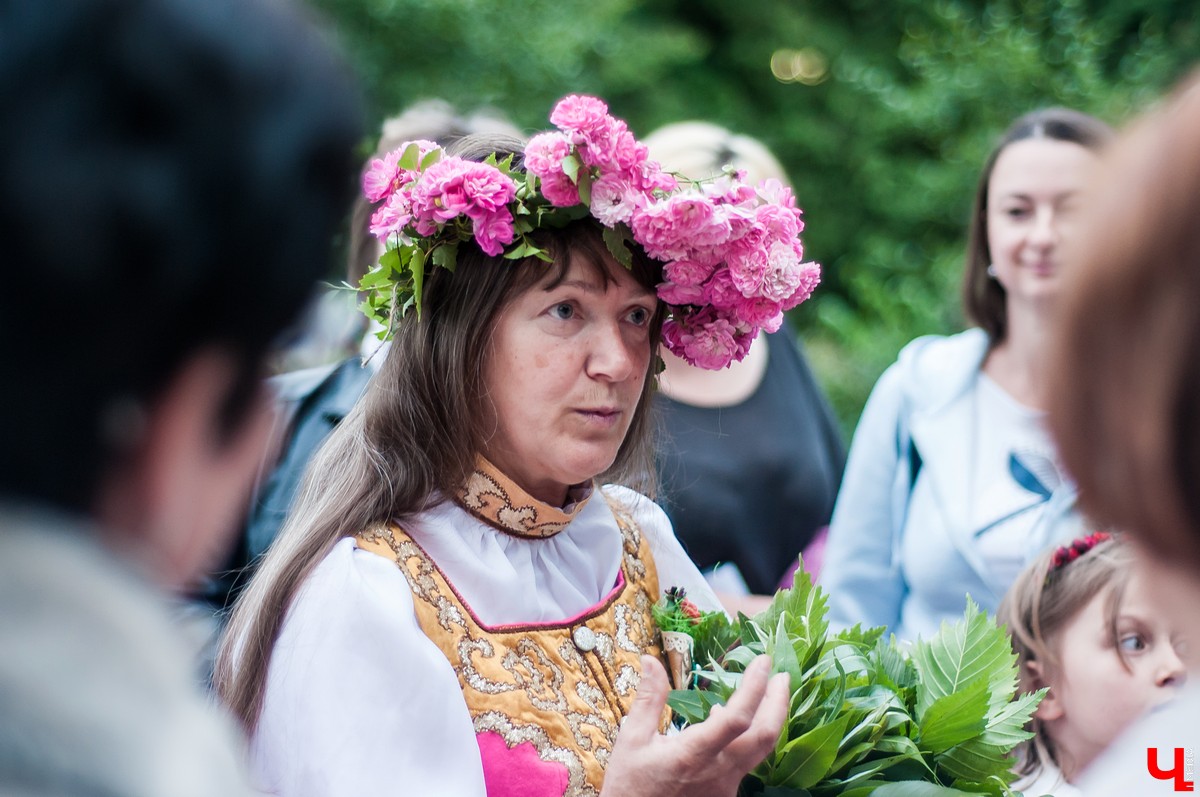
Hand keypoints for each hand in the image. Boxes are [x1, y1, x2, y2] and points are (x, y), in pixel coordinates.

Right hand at [601, 653, 788, 796]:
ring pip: (760, 752)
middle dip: (779, 702)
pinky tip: (732, 726)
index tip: (762, 661)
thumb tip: (651, 659)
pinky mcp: (725, 795)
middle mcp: (718, 772)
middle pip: (764, 737)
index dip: (754, 687)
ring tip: (767, 694)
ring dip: (768, 719)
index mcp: (693, 754)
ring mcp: (726, 787)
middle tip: (781, 675)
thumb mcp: (632, 738)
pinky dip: (746, 738)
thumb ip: (648, 698)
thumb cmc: (630, 785)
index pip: (737, 717)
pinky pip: (745, 763)